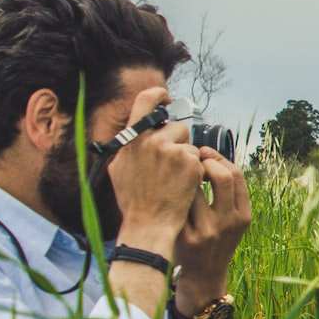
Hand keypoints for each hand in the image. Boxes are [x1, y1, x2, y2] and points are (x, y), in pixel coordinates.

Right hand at [105, 87, 201, 252]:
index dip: (159, 95)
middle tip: (171, 165)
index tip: (166, 97)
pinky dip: (195, 171)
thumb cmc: (133, 200)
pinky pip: (199, 159)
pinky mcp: (192, 164)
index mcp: (133, 139)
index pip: (146, 100)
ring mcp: (174, 151)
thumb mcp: (120, 168)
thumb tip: (136, 128)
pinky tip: (183, 185)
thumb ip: (129, 145)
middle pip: (177, 127)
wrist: (150, 223)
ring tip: (174, 179)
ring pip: (190, 144)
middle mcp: (153, 141)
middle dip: (178, 142)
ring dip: (187, 158)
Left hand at [174, 147, 251, 312]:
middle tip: (194, 158)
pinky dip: (174, 194)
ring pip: (197, 188)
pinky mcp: (187, 237)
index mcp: (244, 216)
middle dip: (207, 161)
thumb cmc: (216, 241)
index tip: (206, 154)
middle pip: (223, 176)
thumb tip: (212, 156)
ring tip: (181, 176)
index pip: (237, 175)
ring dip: (187, 177)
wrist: (204, 276)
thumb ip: (229, 195)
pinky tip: (170, 192)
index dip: (220, 158)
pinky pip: (179, 205)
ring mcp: (208, 230)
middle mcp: (229, 222)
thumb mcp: (232, 222)